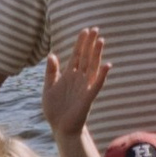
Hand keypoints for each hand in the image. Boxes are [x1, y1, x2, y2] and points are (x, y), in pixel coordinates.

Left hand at [41, 26, 108, 142]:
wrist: (60, 128)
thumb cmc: (55, 109)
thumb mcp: (48, 88)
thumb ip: (51, 72)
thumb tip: (52, 54)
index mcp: (69, 75)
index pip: (76, 55)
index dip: (80, 43)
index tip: (85, 30)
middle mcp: (79, 78)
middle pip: (86, 57)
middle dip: (90, 43)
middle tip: (95, 29)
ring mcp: (85, 86)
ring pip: (92, 67)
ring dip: (97, 54)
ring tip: (101, 41)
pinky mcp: (88, 97)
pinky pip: (97, 84)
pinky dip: (102, 75)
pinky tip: (106, 65)